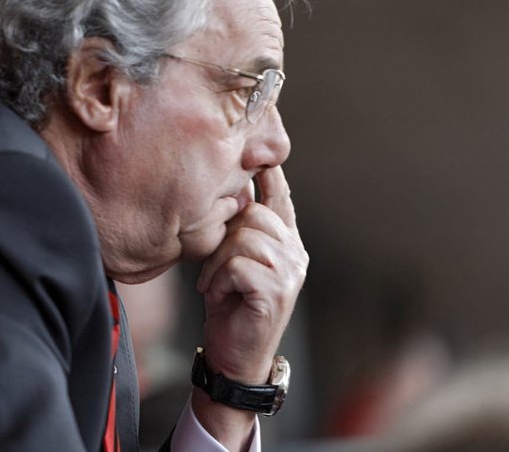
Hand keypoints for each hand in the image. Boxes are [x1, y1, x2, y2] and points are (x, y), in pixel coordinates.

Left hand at [196, 164, 306, 383]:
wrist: (233, 357)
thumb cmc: (229, 307)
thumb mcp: (230, 260)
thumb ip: (237, 229)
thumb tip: (230, 189)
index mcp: (286, 242)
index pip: (280, 197)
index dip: (269, 172)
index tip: (259, 151)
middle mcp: (295, 253)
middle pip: (254, 213)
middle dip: (224, 235)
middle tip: (213, 267)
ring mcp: (289, 273)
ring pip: (244, 237)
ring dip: (218, 261)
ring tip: (215, 283)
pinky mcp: (276, 292)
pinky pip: (237, 265)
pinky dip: (219, 279)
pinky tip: (219, 295)